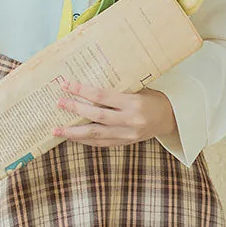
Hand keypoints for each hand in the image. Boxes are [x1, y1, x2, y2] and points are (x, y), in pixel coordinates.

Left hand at [52, 80, 177, 146]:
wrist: (169, 119)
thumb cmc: (152, 99)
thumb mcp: (138, 89)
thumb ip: (117, 90)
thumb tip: (89, 83)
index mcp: (133, 103)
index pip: (102, 96)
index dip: (82, 91)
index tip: (66, 85)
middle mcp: (130, 121)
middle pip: (96, 116)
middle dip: (75, 109)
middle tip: (58, 103)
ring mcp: (126, 135)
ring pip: (95, 135)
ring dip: (73, 132)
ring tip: (56, 130)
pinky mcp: (124, 143)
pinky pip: (100, 143)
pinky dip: (84, 140)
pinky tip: (72, 136)